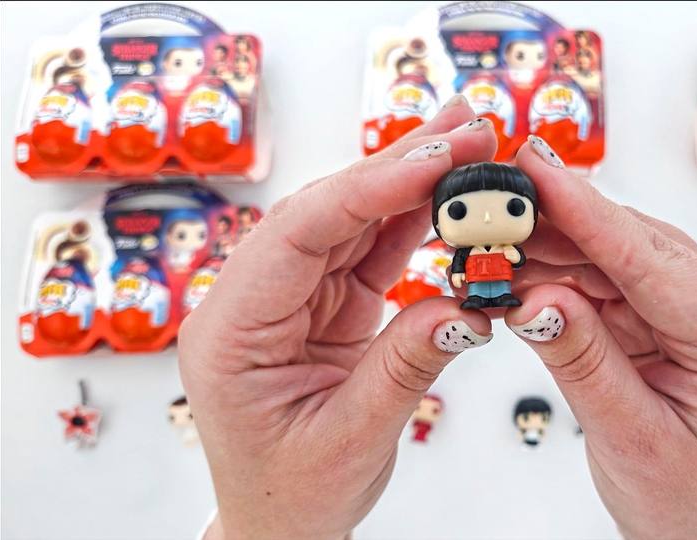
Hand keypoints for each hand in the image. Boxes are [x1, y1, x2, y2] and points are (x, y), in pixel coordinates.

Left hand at [179, 99, 496, 539]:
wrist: (281, 524)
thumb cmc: (291, 493)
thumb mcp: (351, 439)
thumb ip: (406, 366)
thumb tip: (465, 307)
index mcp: (230, 330)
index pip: (298, 235)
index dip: (368, 188)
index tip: (435, 158)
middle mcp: (253, 300)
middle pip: (326, 211)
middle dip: (397, 167)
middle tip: (465, 128)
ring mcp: (290, 298)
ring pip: (351, 221)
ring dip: (410, 182)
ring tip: (466, 143)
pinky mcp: (324, 304)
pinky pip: (370, 252)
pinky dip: (413, 222)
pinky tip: (447, 193)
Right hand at [504, 137, 696, 538]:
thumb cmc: (684, 500)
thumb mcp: (631, 439)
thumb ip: (584, 362)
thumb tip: (536, 296)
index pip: (653, 264)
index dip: (588, 212)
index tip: (538, 167)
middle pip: (634, 246)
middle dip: (559, 221)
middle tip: (493, 196)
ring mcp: (696, 311)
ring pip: (615, 257)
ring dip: (552, 247)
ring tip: (490, 237)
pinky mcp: (665, 317)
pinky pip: (606, 282)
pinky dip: (559, 275)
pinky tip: (517, 268)